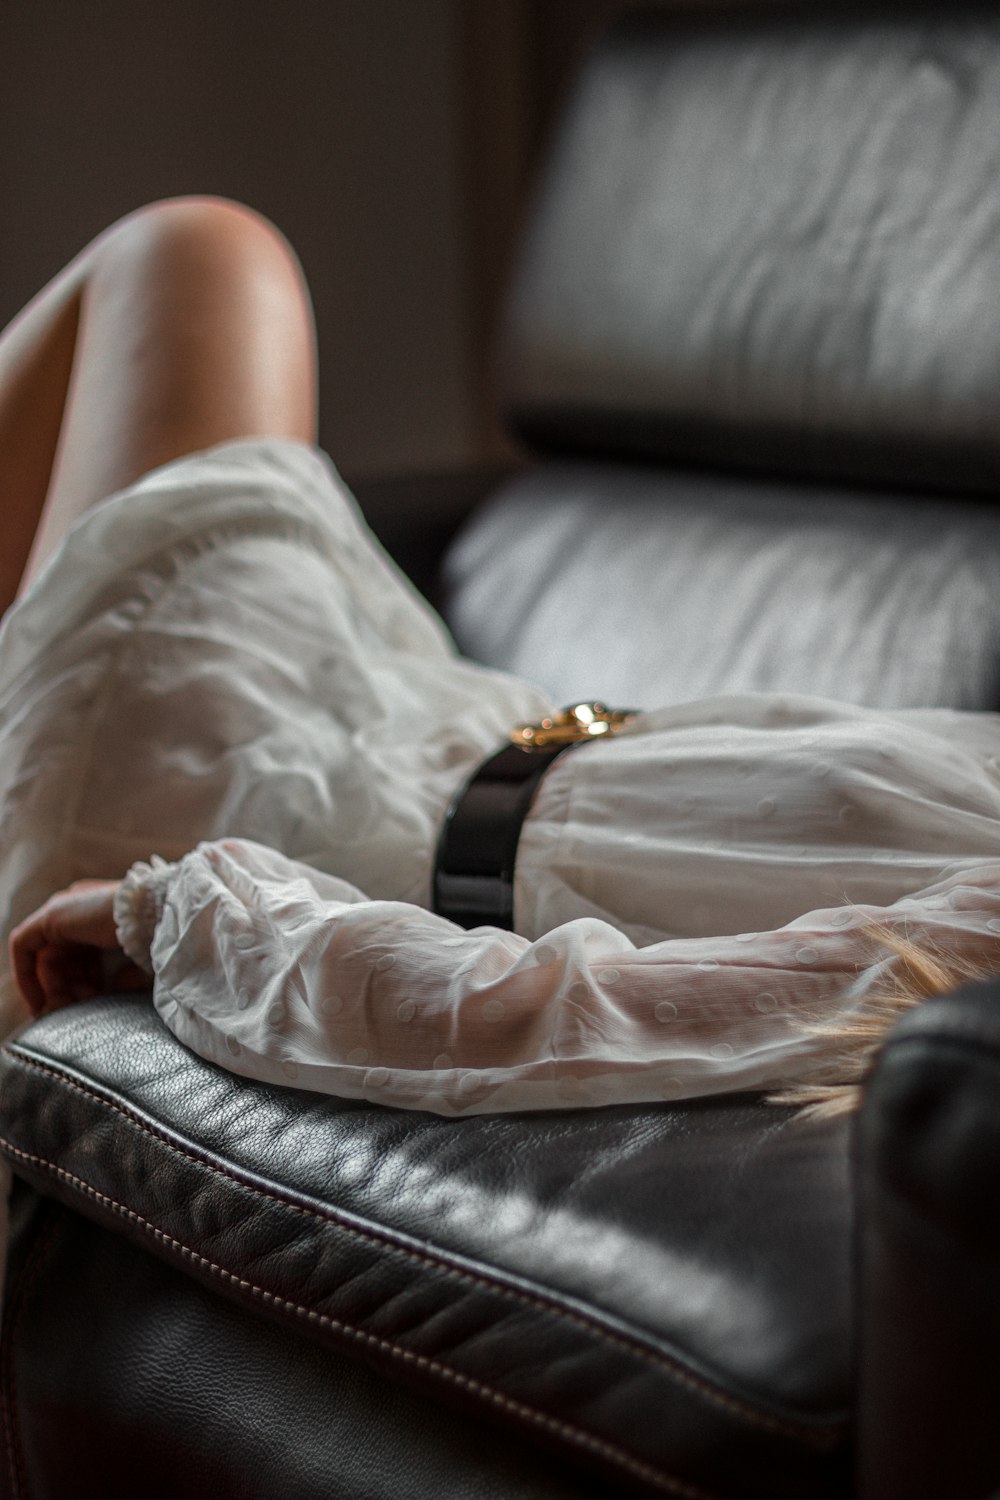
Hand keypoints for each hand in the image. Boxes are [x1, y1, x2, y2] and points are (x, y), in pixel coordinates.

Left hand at [9, 880, 150, 1016]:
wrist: (166, 917)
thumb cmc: (164, 937)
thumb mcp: (144, 962)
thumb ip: (127, 974)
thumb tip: (116, 985)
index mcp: (104, 913)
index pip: (81, 953)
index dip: (83, 983)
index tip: (92, 1007)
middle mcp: (82, 906)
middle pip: (60, 957)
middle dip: (66, 990)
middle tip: (76, 1014)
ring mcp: (65, 907)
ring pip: (43, 957)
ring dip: (54, 990)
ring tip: (70, 1011)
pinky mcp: (51, 915)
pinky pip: (23, 947)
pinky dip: (27, 976)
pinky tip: (41, 1002)